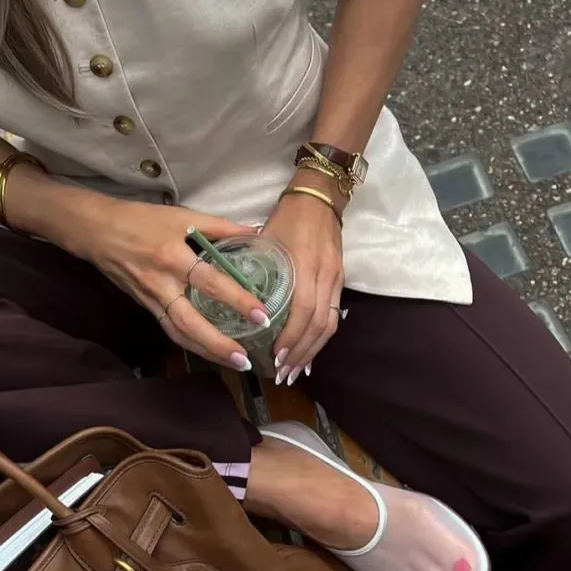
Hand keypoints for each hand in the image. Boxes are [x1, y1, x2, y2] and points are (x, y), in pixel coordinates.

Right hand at [69, 199, 268, 369]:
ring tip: (234, 362)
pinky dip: (191, 344)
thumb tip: (255, 233)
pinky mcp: (145, 307)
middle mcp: (162, 284)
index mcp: (173, 257)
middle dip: (219, 344)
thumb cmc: (141, 219)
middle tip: (246, 357)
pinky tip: (209, 352)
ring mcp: (151, 299)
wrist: (97, 231)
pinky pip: (169, 330)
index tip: (262, 315)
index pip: (211, 283)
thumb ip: (220, 226)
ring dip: (206, 352)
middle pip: (191, 323)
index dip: (238, 300)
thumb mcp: (181, 216)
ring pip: (179, 333)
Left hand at [261, 186, 344, 383]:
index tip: (275, 354)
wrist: (320, 198)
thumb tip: (230, 293)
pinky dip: (321, 338)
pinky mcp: (340, 281)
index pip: (303, 309)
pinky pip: (334, 316)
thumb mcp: (266, 238)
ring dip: (313, 351)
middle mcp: (325, 275)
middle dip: (301, 352)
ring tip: (294, 369)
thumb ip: (253, 265)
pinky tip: (308, 353)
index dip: (290, 335)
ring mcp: (336, 279)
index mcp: (305, 264)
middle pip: (319, 324)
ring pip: (330, 324)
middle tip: (282, 372)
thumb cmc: (287, 217)